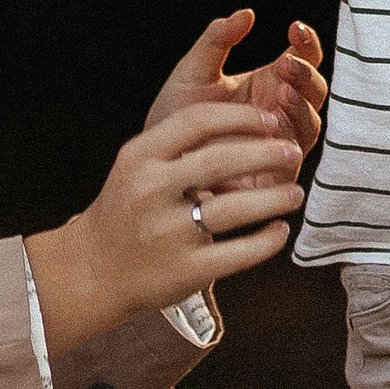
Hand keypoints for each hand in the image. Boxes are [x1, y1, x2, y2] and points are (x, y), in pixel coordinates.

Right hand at [25, 97, 306, 354]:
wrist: (94, 271)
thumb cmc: (129, 208)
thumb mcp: (138, 165)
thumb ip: (180, 143)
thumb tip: (250, 120)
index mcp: (140, 157)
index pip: (197, 121)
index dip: (242, 116)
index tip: (272, 119)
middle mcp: (151, 192)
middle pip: (223, 160)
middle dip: (268, 153)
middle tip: (292, 151)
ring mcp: (167, 234)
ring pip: (237, 208)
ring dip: (276, 198)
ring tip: (295, 192)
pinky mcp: (185, 271)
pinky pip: (240, 253)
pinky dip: (267, 241)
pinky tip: (280, 231)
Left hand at [145, 8, 327, 167]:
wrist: (155, 164)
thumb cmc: (174, 117)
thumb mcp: (192, 73)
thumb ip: (216, 41)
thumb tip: (246, 13)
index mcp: (266, 82)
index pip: (301, 58)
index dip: (306, 43)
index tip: (295, 28)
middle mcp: (279, 111)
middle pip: (314, 89)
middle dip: (306, 73)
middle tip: (287, 62)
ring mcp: (280, 142)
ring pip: (311, 120)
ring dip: (302, 102)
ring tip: (282, 87)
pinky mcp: (275, 171)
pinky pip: (295, 153)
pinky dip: (293, 136)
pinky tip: (276, 124)